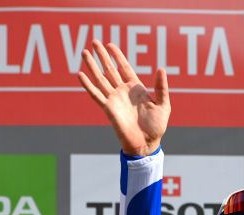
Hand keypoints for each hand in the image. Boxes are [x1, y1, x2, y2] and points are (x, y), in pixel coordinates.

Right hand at [78, 41, 169, 155]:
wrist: (147, 144)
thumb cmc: (156, 126)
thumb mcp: (163, 104)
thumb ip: (161, 87)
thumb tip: (161, 69)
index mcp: (135, 89)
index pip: (124, 67)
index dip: (117, 56)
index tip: (110, 44)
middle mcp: (122, 92)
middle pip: (109, 69)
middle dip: (102, 56)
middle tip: (94, 41)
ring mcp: (114, 99)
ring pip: (100, 78)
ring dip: (92, 65)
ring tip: (84, 52)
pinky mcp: (108, 108)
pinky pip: (96, 94)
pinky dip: (88, 85)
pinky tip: (80, 74)